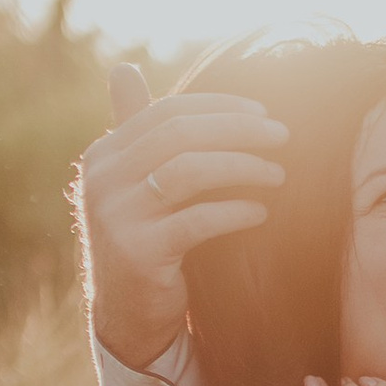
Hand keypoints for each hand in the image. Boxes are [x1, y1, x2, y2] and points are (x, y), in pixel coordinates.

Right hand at [72, 64, 289, 368]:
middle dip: (238, 130)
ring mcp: (116, 217)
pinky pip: (196, 221)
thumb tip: (124, 67)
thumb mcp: (136, 185)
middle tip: (283, 135)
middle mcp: (102, 181)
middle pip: (179, 134)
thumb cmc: (148, 244)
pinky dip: (235, 212)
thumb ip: (138, 134)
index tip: (264, 112)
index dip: (219, 107)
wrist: (129, 318)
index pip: (166, 112)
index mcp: (104, 156)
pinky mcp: (138, 254)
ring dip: (242, 167)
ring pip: (187, 171)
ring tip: (279, 173)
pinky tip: (262, 212)